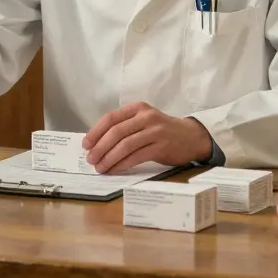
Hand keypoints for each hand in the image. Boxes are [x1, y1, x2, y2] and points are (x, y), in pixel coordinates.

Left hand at [82, 102, 212, 173]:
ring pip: (125, 145)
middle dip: (100, 147)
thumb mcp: (144, 120)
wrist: (192, 137)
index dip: (96, 131)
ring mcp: (155, 132)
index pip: (111, 118)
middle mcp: (146, 117)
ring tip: (100, 167)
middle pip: (116, 132)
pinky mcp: (161, 147)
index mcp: (138, 108)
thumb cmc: (162, 130)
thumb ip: (125, 126)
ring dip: (109, 158)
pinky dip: (122, 164)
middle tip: (90, 159)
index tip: (86, 144)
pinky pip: (136, 157)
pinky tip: (114, 170)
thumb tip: (97, 143)